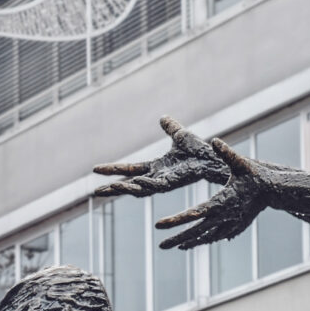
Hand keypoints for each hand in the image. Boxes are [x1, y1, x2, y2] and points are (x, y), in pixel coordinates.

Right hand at [93, 116, 228, 196]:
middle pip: (129, 184)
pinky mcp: (172, 184)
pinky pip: (154, 186)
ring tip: (108, 188)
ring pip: (138, 189)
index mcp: (156, 168)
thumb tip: (163, 118)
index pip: (129, 169)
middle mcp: (156, 177)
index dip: (113, 169)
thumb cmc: (200, 151)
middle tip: (95, 192)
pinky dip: (141, 186)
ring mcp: (163, 182)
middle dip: (113, 188)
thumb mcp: (180, 136)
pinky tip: (131, 184)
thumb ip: (171, 129)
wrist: (214, 158)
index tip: (95, 169)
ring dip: (123, 189)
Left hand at [155, 139, 269, 249]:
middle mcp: (224, 218)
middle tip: (160, 246)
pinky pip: (215, 237)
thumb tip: (215, 140)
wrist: (274, 191)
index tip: (158, 224)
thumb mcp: (241, 163)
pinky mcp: (235, 228)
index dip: (175, 220)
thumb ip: (227, 153)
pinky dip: (203, 240)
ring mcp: (230, 225)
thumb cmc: (255, 175)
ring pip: (205, 237)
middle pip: (196, 231)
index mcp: (221, 203)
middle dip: (177, 239)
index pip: (193, 213)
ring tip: (174, 246)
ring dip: (189, 242)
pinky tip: (192, 244)